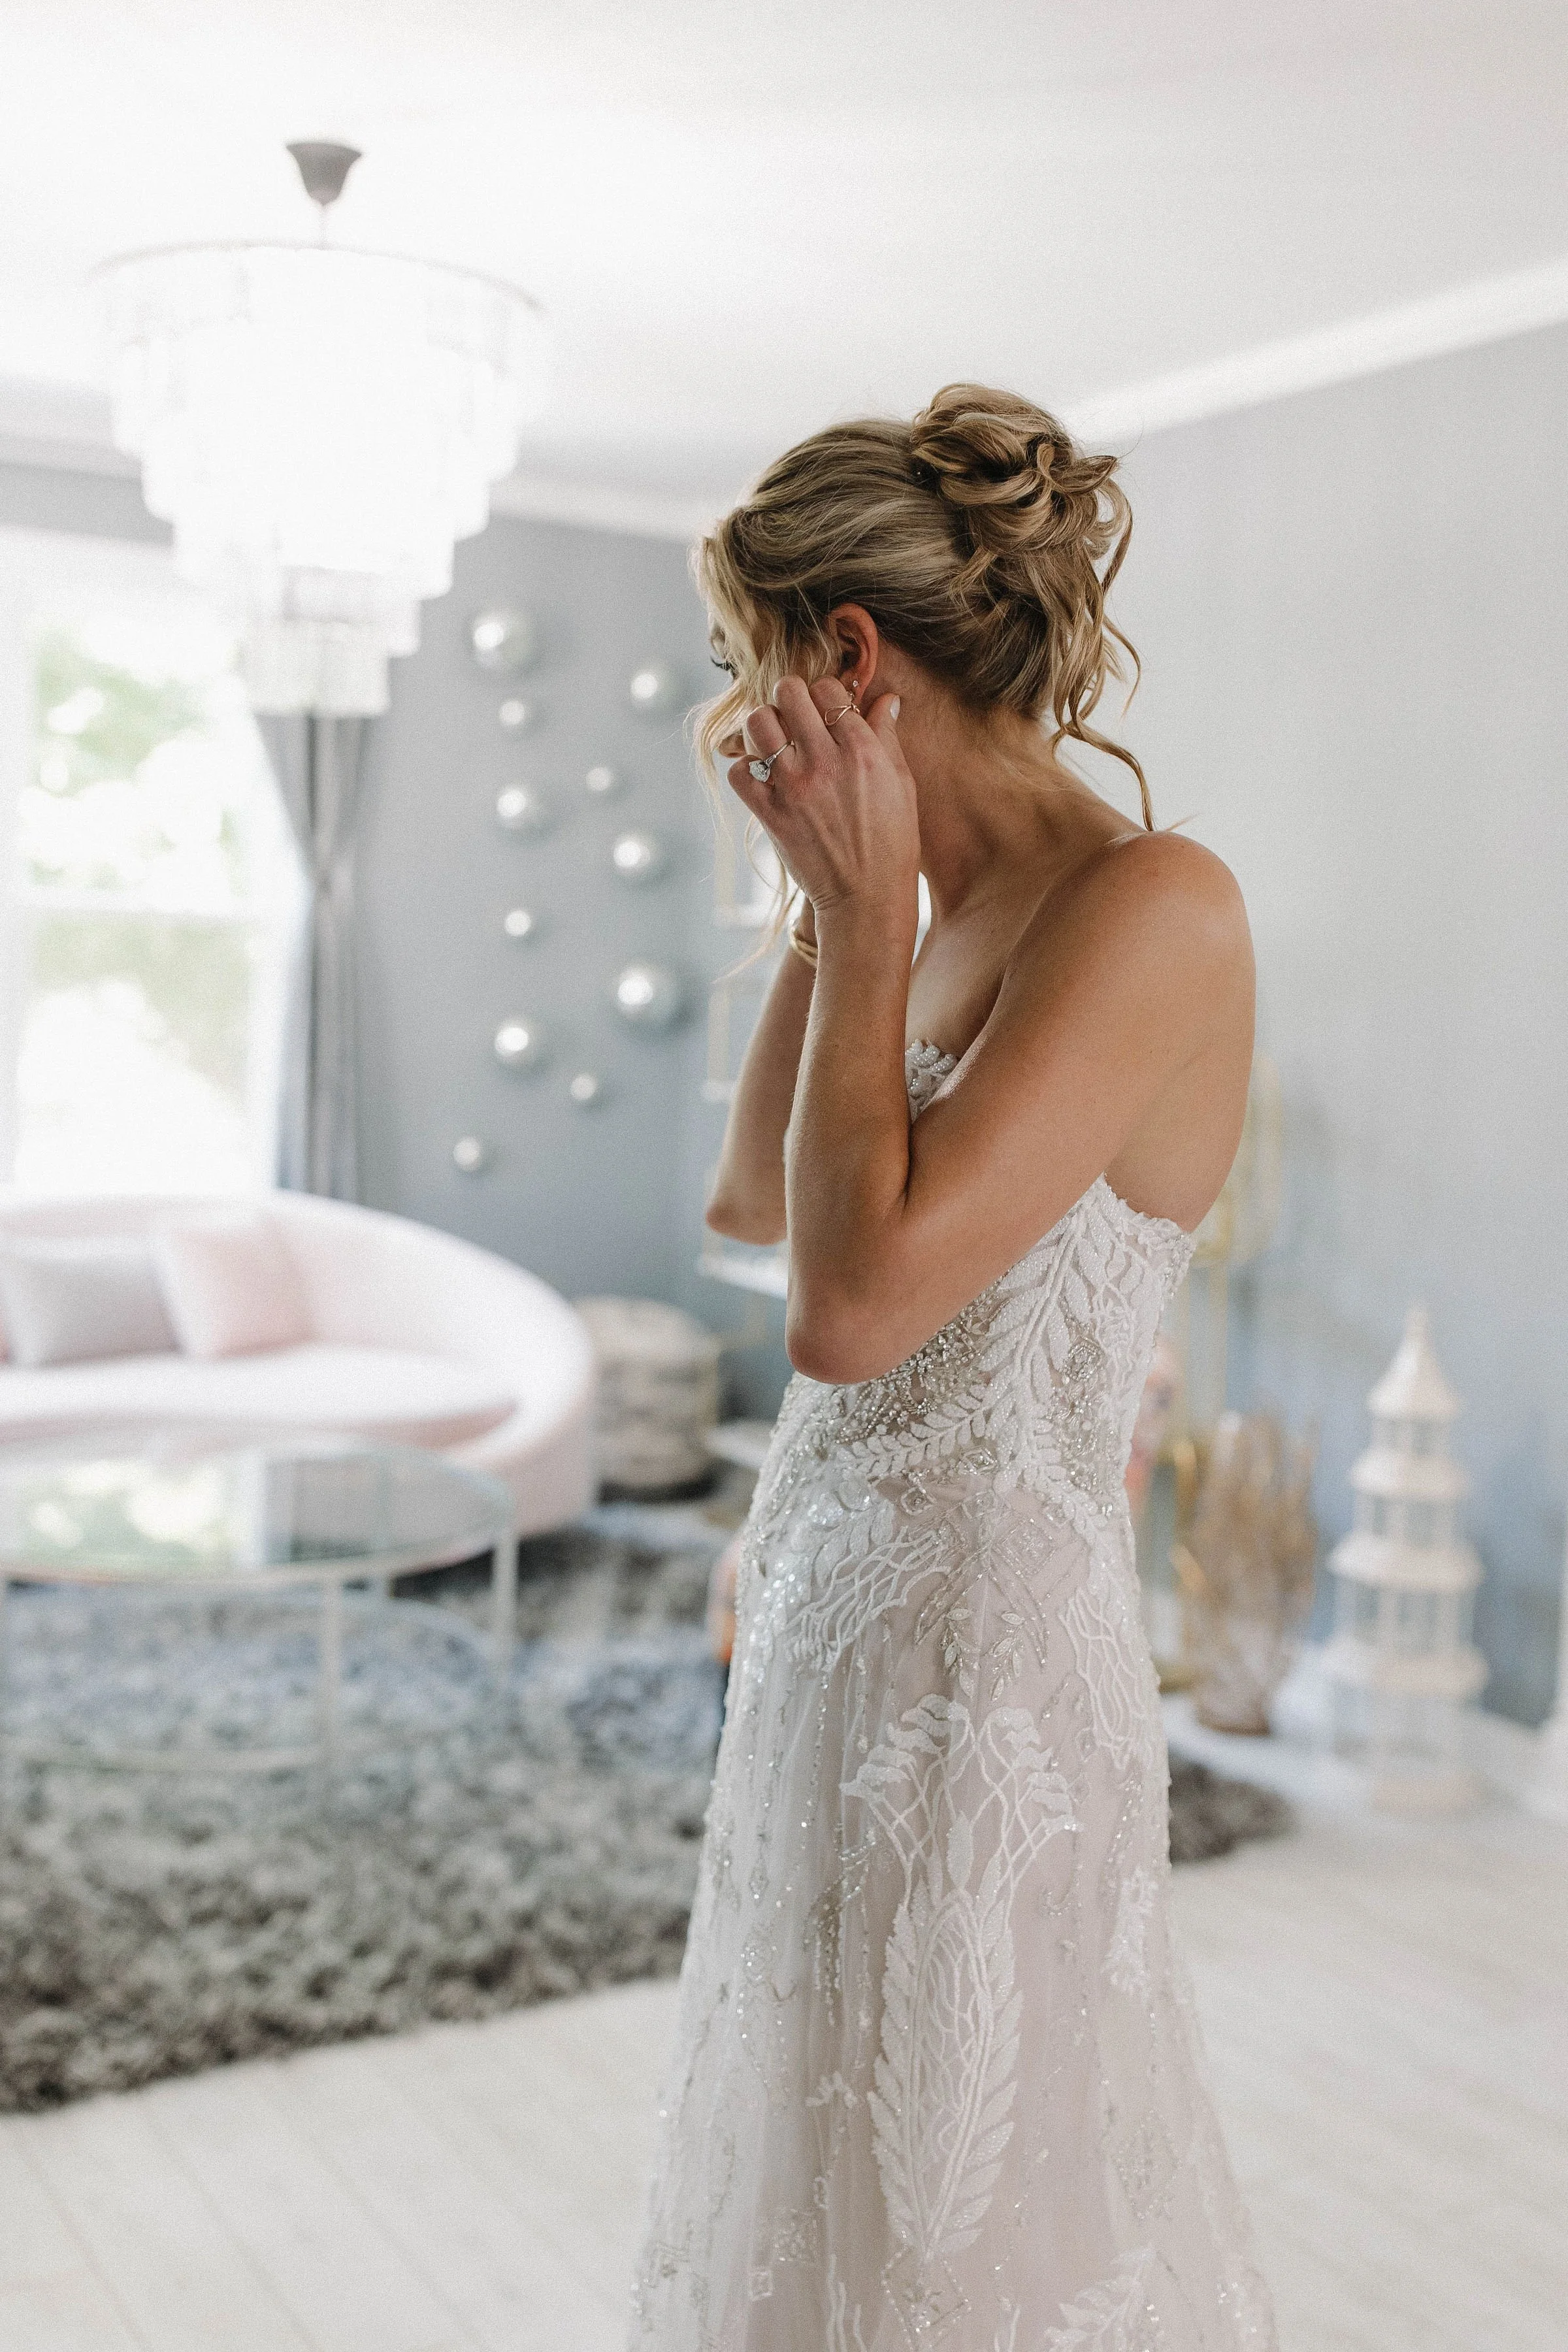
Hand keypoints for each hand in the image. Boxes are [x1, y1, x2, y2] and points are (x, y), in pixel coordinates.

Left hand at [726, 677, 919, 921]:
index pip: (827, 688)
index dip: (824, 693)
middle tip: (795, 715)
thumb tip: (885, 698)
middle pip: (788, 692)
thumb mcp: (902, 784)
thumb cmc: (893, 842)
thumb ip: (887, 737)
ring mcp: (793, 787)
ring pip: (757, 722)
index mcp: (862, 750)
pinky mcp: (770, 814)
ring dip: (764, 725)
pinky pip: (739, 771)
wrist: (868, 898)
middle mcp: (825, 762)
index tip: (825, 709)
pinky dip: (746, 768)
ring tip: (776, 741)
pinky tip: (763, 776)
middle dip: (790, 696)